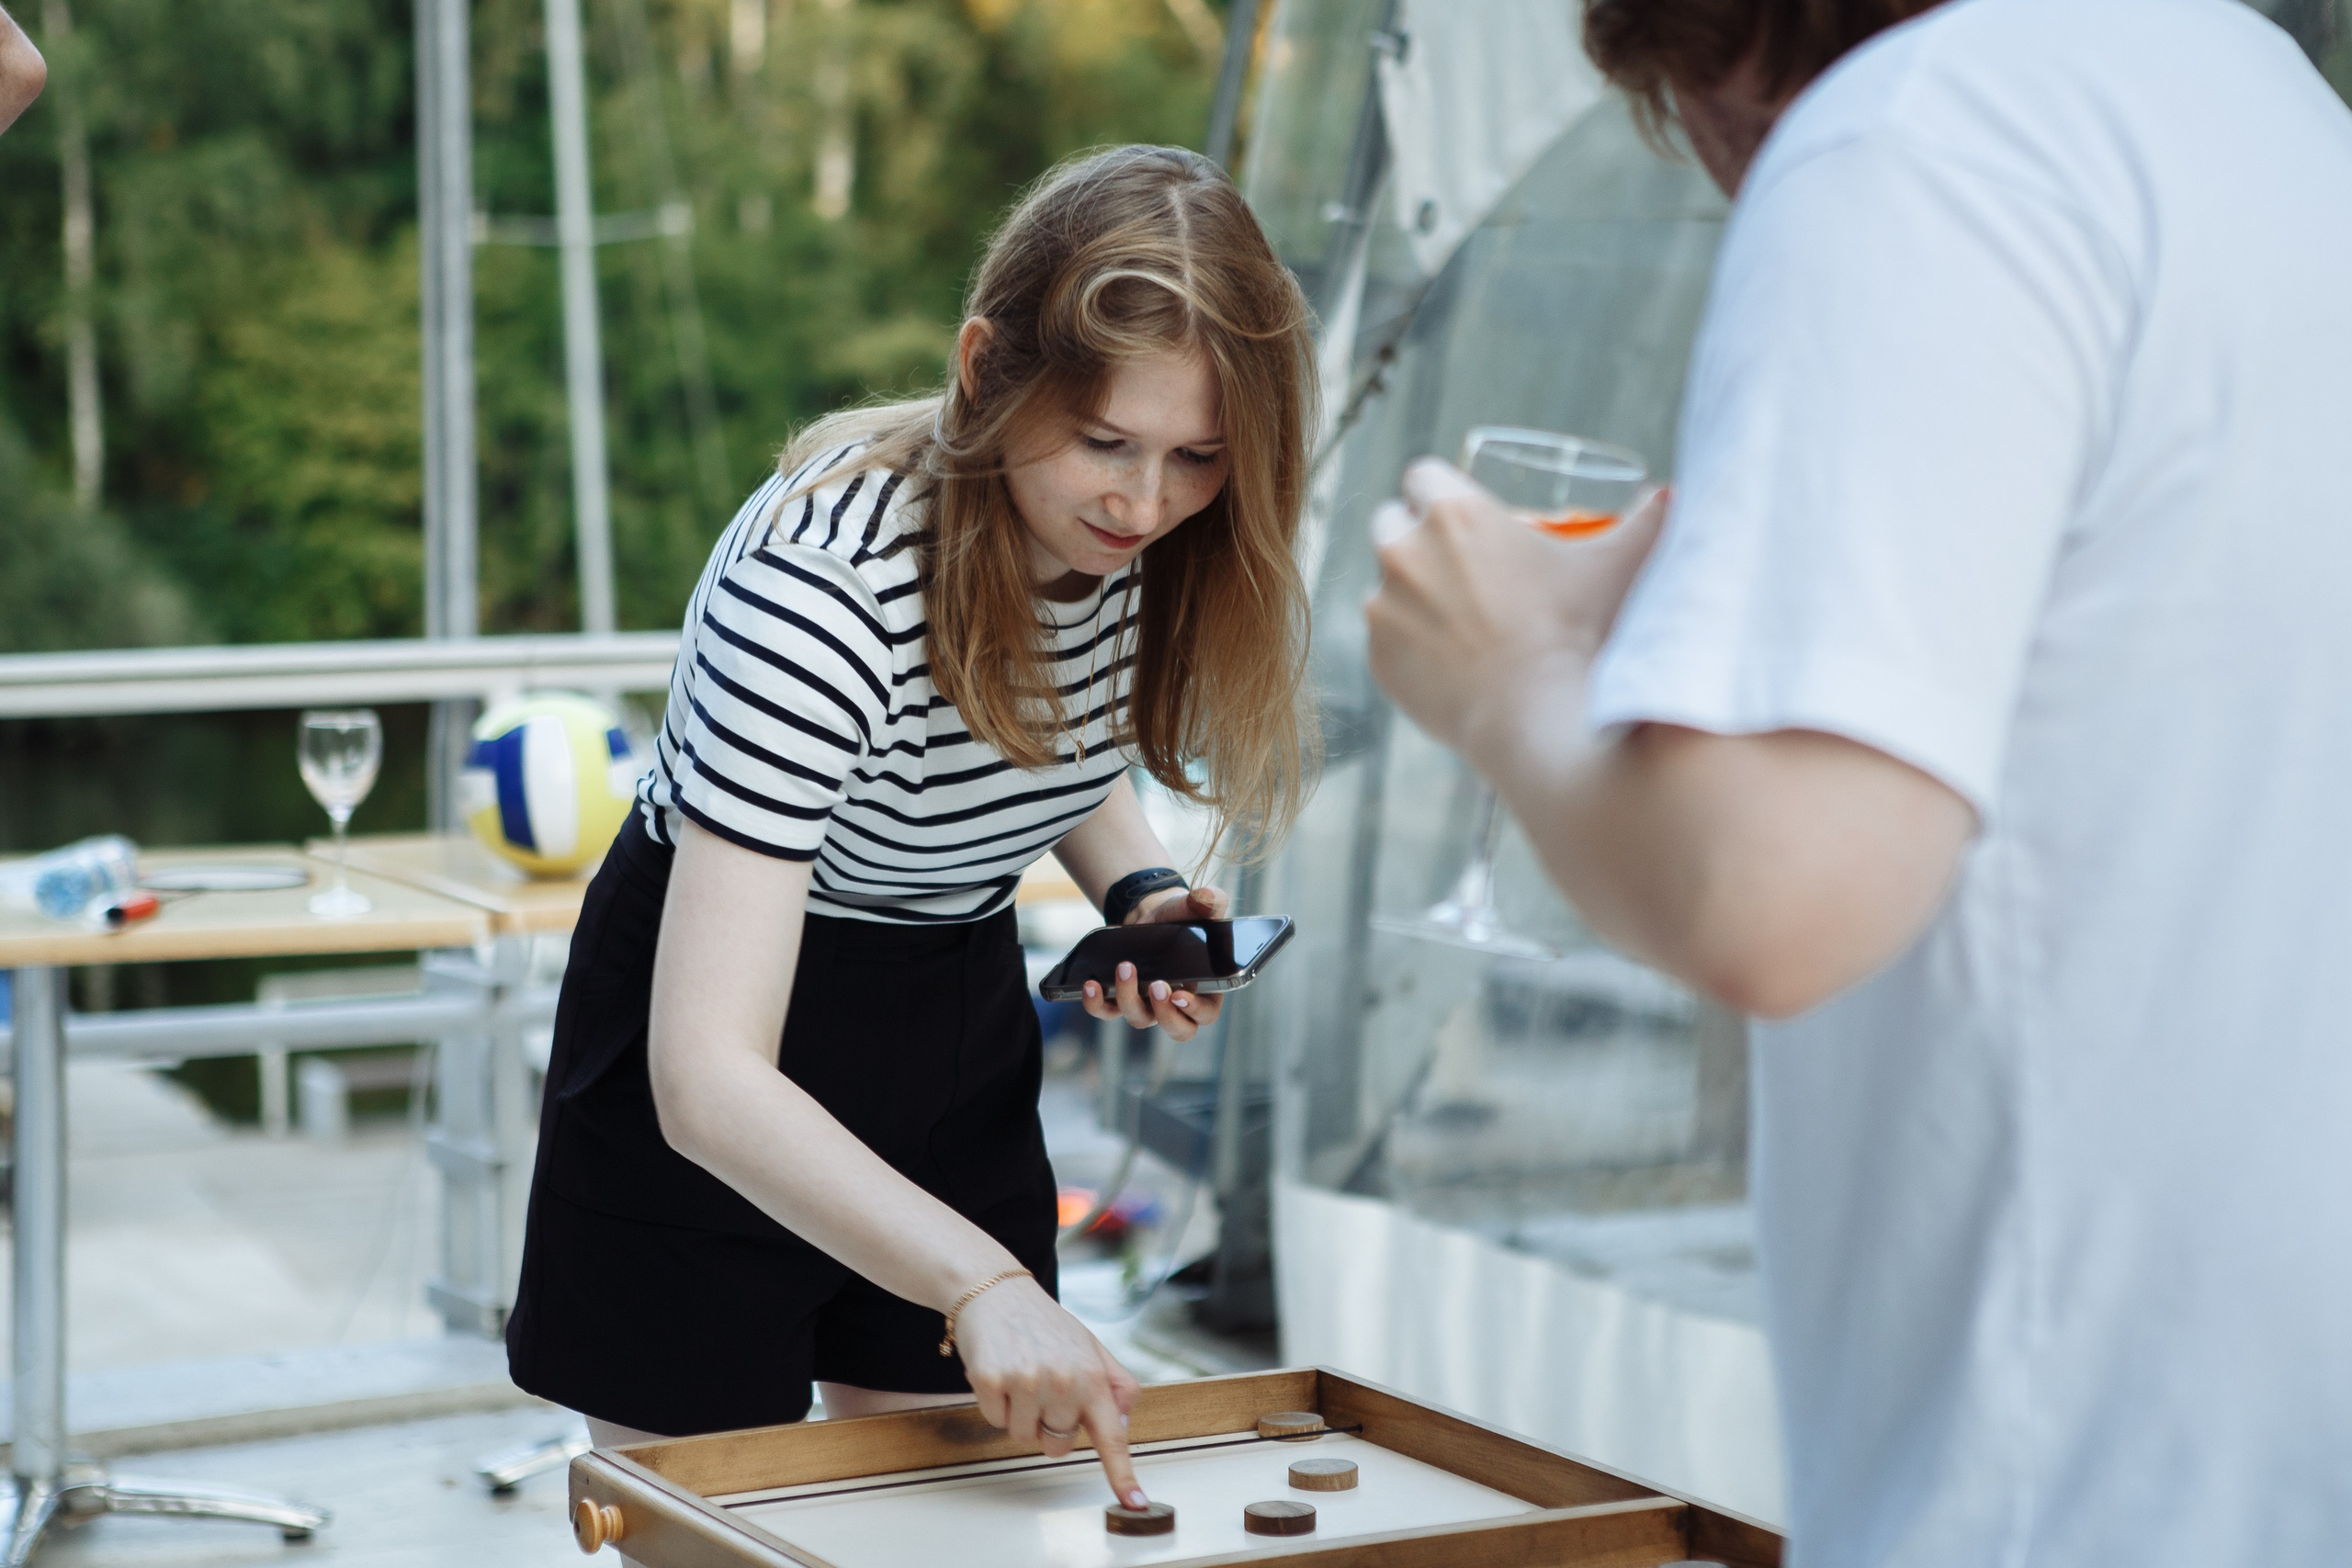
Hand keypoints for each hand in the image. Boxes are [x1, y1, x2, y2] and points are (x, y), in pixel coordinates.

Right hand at [953, 1276, 1146, 1506]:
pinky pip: (996, 1421)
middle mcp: (1062, 1381)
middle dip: (1050, 1424)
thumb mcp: (1090, 1345)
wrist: (994, 1289)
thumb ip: (1114, 1383)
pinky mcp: (991, 1381)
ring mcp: (1026, 1382)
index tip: (1135, 1502)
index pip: (1112, 1435)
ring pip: (1023, 1437)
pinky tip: (1000, 1372)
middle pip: (1058, 1445)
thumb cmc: (1044, 1321)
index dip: (1122, 1473)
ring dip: (1021, 1415)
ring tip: (1021, 1375)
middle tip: (1044, 1386)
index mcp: (1092, 1376)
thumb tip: (1123, 1422)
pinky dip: (996, 1404)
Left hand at [1078, 884, 1227, 1042]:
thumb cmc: (1182, 917)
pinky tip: (1092, 984)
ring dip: (1129, 998)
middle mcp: (1177, 1004)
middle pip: (1178, 1030)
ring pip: (1140, 1019)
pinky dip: (1096, 1004)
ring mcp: (1148, 1005)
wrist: (1152, 914)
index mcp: (1205, 989)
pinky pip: (1107, 1011)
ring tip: (1124, 967)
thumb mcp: (1195, 907)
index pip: (1205, 1014)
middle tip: (1157, 987)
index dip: (1195, 1011)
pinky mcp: (1121, 998)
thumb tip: (1207, 897)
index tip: (1180, 995)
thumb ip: (1209, 901)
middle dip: (1165, 1014)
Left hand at [1365, 459, 1666, 767]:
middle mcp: (1404, 552)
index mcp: (1453, 514)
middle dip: (1416, 536)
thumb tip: (1672, 495)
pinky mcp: (1377, 657)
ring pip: (1385, 584)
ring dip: (1409, 591)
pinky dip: (1406, 644)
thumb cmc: (1580, 632)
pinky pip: (1385, 638)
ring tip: (1454, 616)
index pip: (1422, 475)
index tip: (1460, 514)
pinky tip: (1445, 660)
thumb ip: (1647, 521)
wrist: (1541, 718)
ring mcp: (1384, 607)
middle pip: (1391, 522)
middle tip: (1456, 563)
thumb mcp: (1617, 566)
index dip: (1440, 491)